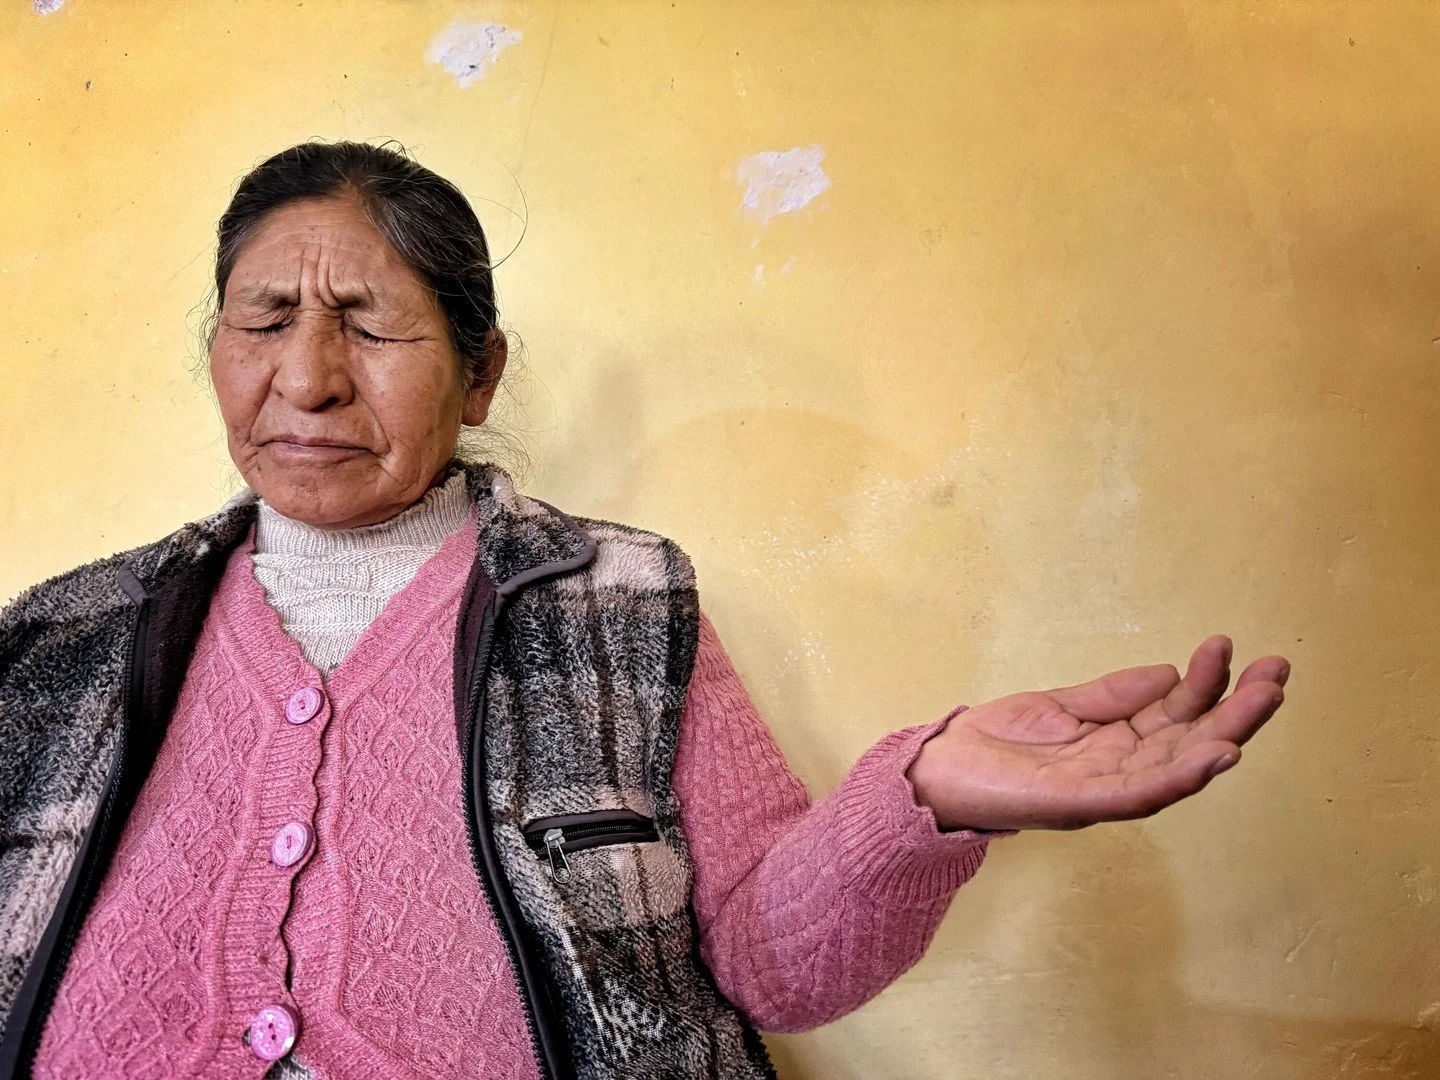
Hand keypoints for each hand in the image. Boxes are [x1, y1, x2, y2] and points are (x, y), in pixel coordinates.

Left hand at [906, 637, 1290, 830]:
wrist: (938, 769)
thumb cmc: (997, 743)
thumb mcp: (1060, 706)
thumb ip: (1113, 694)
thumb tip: (1170, 674)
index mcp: (1116, 747)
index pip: (1177, 717)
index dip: (1208, 686)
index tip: (1232, 647)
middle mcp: (1119, 772)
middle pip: (1191, 742)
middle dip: (1238, 710)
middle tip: (1278, 673)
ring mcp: (1101, 791)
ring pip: (1177, 768)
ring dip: (1223, 739)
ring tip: (1261, 704)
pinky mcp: (1076, 805)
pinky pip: (1138, 795)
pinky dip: (1179, 777)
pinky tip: (1213, 755)